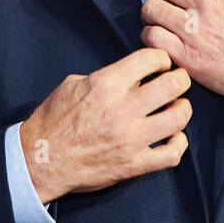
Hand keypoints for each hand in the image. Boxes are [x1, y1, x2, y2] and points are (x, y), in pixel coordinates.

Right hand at [18, 48, 191, 204]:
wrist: (40, 160)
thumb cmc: (53, 120)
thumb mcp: (73, 85)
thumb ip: (104, 77)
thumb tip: (130, 75)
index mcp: (105, 85)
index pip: (149, 59)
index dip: (161, 57)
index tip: (161, 63)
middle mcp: (122, 110)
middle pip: (172, 85)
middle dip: (181, 78)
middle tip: (178, 81)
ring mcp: (130, 139)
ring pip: (178, 118)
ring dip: (183, 109)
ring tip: (177, 107)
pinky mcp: (133, 164)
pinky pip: (171, 154)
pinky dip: (178, 144)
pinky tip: (172, 137)